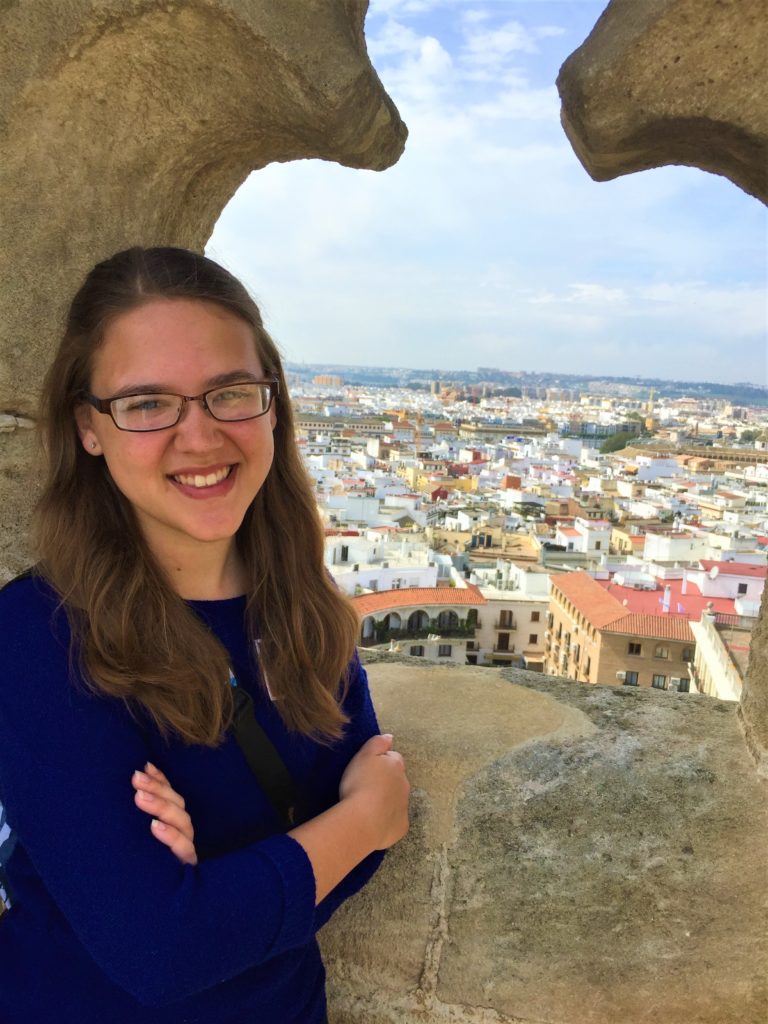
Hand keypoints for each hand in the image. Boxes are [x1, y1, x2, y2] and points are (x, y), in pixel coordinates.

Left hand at [132, 763, 197, 865]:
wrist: (151, 912)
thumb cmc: (142, 870)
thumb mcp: (138, 842)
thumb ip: (140, 815)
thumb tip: (131, 780)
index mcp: (173, 825)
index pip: (171, 795)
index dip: (161, 780)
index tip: (144, 766)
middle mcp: (183, 836)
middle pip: (177, 805)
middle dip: (158, 789)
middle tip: (135, 778)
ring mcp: (186, 852)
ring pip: (183, 822)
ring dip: (161, 807)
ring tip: (140, 798)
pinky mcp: (185, 869)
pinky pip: (183, 850)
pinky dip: (170, 836)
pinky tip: (154, 827)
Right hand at [339, 734, 409, 851]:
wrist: (362, 821)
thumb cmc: (360, 784)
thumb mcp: (364, 755)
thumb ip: (378, 743)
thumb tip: (390, 737)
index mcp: (396, 766)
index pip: (393, 757)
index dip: (381, 761)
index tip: (368, 768)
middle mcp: (404, 785)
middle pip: (397, 779)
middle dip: (385, 781)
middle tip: (365, 787)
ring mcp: (404, 807)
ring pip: (397, 799)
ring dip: (386, 800)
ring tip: (367, 805)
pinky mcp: (401, 827)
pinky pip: (394, 820)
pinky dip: (386, 819)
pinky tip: (373, 822)